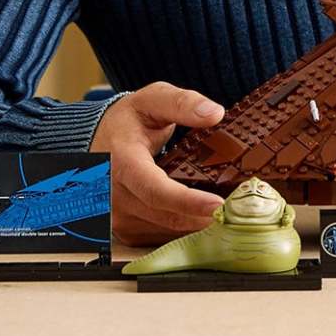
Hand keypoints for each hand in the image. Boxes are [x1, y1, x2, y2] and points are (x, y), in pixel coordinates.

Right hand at [91, 83, 225, 244]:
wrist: (98, 137)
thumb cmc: (129, 118)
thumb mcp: (154, 98)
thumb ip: (183, 103)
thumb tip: (214, 113)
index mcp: (122, 161)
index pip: (155, 189)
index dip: (187, 201)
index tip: (218, 205)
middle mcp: (114, 194)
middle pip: (163, 215)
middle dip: (201, 218)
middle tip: (237, 212)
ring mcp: (116, 214)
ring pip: (161, 231)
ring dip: (194, 227)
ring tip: (227, 216)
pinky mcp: (121, 227)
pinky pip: (155, 237)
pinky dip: (181, 230)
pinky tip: (203, 220)